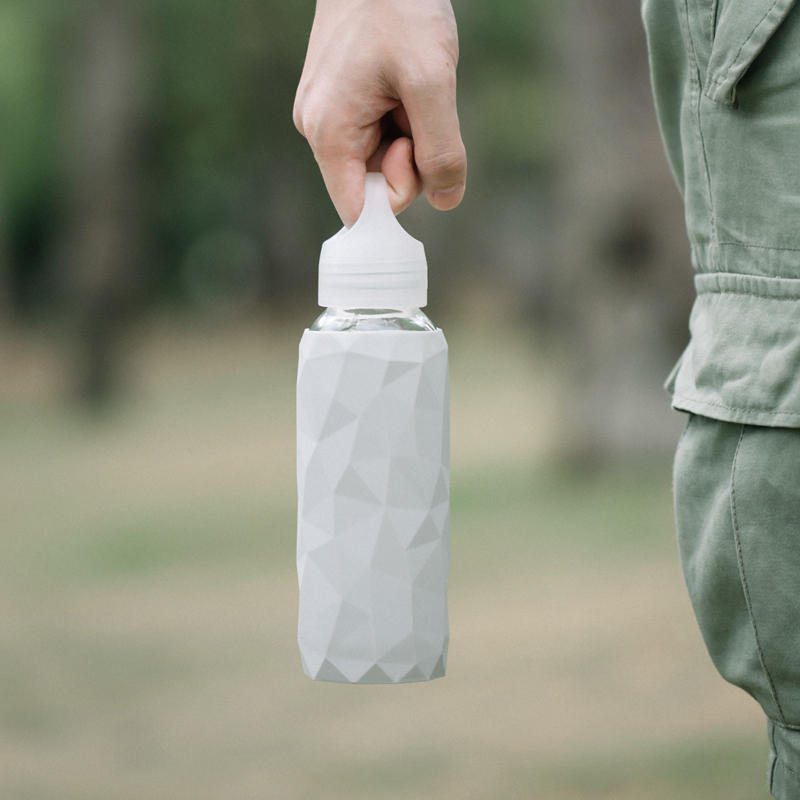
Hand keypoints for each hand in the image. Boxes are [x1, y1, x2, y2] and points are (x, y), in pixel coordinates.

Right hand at [293, 0, 466, 225]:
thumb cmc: (399, 7)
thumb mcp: (431, 82)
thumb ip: (441, 151)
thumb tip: (446, 202)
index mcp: (329, 134)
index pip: (359, 211)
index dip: (397, 197)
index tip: (415, 150)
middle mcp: (318, 130)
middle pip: (374, 185)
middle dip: (410, 158)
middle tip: (418, 106)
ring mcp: (325, 114)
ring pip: (380, 159)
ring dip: (409, 134)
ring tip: (410, 86)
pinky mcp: (338, 100)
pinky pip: (377, 133)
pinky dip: (401, 117)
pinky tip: (403, 83)